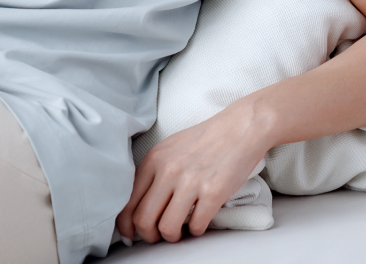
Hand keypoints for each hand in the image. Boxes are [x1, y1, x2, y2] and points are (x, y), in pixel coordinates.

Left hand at [116, 99, 271, 243]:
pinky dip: (197, 231)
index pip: (128, 200)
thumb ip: (154, 173)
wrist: (239, 128)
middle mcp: (169, 170)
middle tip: (159, 235)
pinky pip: (196, 227)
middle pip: (143, 220)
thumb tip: (139, 204)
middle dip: (149, 236)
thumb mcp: (170, 149)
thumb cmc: (206, 140)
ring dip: (174, 236)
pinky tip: (200, 220)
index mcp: (155, 159)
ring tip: (181, 229)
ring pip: (167, 229)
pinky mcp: (213, 193)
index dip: (126, 224)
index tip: (129, 234)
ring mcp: (190, 182)